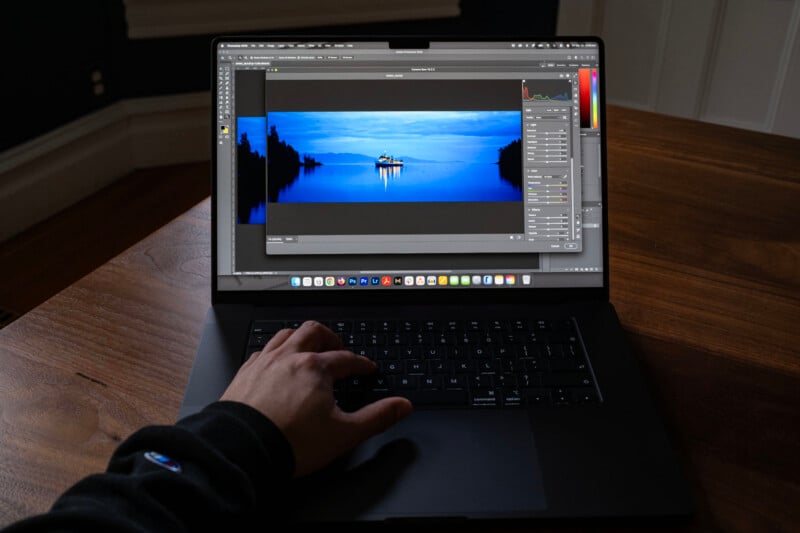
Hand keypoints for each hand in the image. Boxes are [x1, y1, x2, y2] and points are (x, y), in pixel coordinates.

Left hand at [221, 320, 412, 476]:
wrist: (241, 451)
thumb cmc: (290, 443)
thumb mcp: (345, 434)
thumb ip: (377, 417)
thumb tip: (401, 406)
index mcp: (316, 368)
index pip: (347, 358)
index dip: (361, 363)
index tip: (366, 368)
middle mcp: (289, 358)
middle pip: (314, 332)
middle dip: (330, 338)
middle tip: (339, 348)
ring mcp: (264, 363)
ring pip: (286, 334)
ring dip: (301, 337)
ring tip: (309, 346)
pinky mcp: (244, 373)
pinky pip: (262, 350)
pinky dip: (275, 350)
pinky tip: (276, 361)